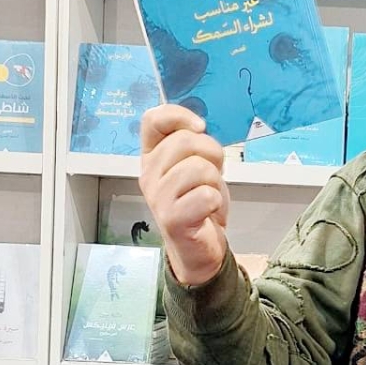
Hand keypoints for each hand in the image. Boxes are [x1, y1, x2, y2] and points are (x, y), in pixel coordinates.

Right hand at [139, 104, 229, 286]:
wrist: (199, 248)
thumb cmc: (199, 204)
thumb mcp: (196, 165)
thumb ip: (192, 144)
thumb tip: (196, 126)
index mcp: (152, 157)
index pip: (152, 120)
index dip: (179, 116)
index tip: (199, 128)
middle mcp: (149, 174)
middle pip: (185, 141)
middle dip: (211, 153)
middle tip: (212, 175)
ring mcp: (158, 197)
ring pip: (198, 168)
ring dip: (215, 181)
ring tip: (209, 195)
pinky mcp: (172, 219)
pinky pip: (205, 195)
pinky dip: (215, 201)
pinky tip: (208, 211)